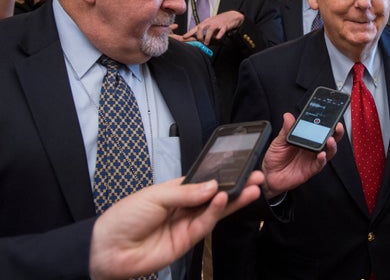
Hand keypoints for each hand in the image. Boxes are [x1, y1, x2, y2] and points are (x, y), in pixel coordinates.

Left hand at [89, 174, 263, 279]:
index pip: (204, 180)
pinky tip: (224, 200)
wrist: (107, 249)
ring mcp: (187, 224)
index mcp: (176, 191)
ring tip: (251, 188)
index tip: (241, 166)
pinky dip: (216, 212)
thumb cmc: (124, 217)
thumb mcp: (155, 196)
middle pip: (215, 195)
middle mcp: (184, 207)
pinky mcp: (187, 241)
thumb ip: (186, 192)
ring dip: (233, 199)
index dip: (222, 175)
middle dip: (236, 187)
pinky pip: (206, 224)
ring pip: (216, 210)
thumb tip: (212, 185)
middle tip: (256, 177)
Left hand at [182, 10, 244, 44]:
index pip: (196, 27)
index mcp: (207, 22)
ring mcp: (218, 23)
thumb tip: (203, 40)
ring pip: (210, 29)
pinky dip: (219, 34)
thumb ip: (207, 32)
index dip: (190, 32)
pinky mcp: (225, 25)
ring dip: (207, 37)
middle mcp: (211, 22)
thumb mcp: (212, 25)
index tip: (184, 37)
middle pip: (201, 27)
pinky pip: (221, 30)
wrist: (233, 16)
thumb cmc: (221, 21)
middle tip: (200, 41)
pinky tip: (218, 38)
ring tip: (207, 43)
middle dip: (199, 35)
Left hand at [261, 112, 344, 198]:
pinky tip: (322, 155)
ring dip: (332, 146)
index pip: (321, 128)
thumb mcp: (279, 141)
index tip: (331, 115)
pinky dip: (322, 160)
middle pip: (330, 139)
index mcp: (307, 138)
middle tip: (337, 126)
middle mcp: (313, 148)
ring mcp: (313, 159)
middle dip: (336, 132)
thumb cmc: (275, 157)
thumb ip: (286, 130)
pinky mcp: (311, 170)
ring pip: (328, 152)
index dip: (328, 122)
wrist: (269, 175)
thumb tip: (288, 116)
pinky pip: (319, 164)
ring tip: (330, 140)